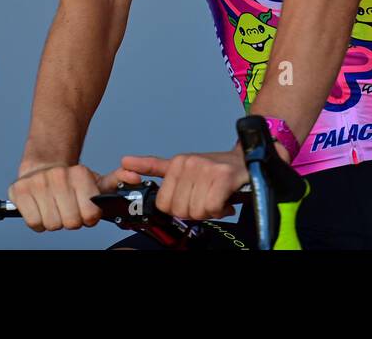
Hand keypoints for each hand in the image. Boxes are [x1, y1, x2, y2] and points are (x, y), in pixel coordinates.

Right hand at [8, 162, 142, 231]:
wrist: (42, 167)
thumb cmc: (71, 181)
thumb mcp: (96, 181)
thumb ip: (117, 181)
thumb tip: (134, 177)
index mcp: (80, 174)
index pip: (91, 215)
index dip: (89, 217)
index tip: (84, 210)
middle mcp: (58, 176)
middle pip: (71, 222)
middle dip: (71, 220)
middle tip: (68, 209)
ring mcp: (38, 183)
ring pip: (52, 224)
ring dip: (54, 220)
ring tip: (55, 207)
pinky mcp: (19, 191)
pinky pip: (34, 223)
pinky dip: (38, 221)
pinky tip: (42, 209)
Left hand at [119, 147, 247, 220]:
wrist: (246, 160)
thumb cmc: (215, 169)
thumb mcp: (183, 165)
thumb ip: (154, 166)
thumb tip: (125, 162)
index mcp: (177, 163)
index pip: (163, 204)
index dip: (178, 208)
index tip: (190, 199)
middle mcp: (190, 163)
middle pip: (179, 210)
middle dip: (194, 211)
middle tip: (206, 199)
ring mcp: (206, 169)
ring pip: (196, 210)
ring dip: (209, 211)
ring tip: (216, 198)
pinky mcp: (223, 177)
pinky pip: (211, 208)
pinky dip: (220, 210)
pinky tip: (225, 200)